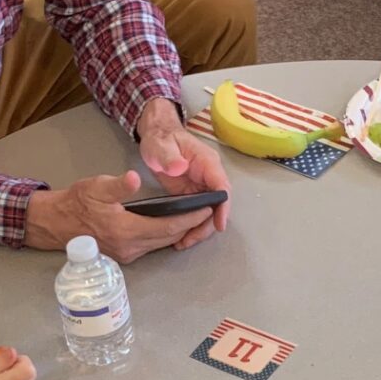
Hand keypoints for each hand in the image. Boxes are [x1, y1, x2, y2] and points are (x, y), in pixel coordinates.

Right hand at [25, 169, 218, 262]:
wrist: (54, 223)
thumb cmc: (76, 203)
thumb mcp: (95, 187)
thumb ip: (117, 186)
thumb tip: (133, 178)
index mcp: (126, 230)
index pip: (168, 226)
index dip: (190, 218)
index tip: (207, 208)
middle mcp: (130, 247)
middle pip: (169, 237)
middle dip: (189, 225)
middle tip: (207, 211)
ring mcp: (127, 254)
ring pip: (161, 243)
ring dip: (178, 231)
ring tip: (193, 217)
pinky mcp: (123, 255)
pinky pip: (151, 245)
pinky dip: (164, 235)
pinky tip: (170, 224)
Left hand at [135, 97, 230, 249]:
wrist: (156, 136)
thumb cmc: (161, 138)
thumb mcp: (161, 145)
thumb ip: (169, 156)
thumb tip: (180, 167)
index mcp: (207, 163)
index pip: (222, 187)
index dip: (223, 207)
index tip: (219, 224)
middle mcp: (209, 176)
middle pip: (218, 204)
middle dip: (208, 224)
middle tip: (191, 239)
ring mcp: (202, 186)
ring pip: (209, 212)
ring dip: (200, 228)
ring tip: (184, 243)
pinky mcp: (193, 194)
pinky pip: (198, 212)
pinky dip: (192, 225)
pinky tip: (181, 236)